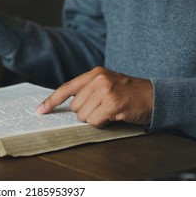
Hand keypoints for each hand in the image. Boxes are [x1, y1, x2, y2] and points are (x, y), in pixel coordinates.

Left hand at [37, 66, 152, 126]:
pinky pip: (94, 121)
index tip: (40, 110)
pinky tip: (114, 116)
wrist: (155, 96)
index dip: (51, 101)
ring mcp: (105, 91)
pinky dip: (102, 123)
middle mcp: (98, 79)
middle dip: (86, 112)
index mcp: (94, 73)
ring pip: (83, 116)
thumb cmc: (128, 93)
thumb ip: (87, 90)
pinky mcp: (113, 104)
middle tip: (103, 107)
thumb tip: (67, 106)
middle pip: (74, 107)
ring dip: (95, 118)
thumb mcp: (106, 83)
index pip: (66, 88)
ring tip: (110, 110)